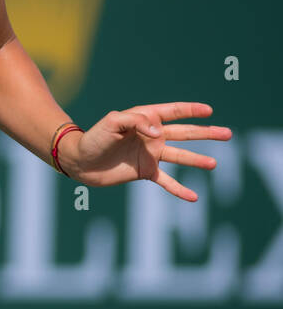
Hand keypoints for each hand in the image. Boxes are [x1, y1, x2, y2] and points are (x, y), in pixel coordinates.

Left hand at [63, 102, 231, 200]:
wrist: (80, 161)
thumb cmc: (94, 138)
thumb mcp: (112, 123)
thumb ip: (136, 122)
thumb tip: (158, 132)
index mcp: (145, 119)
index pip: (173, 112)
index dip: (191, 110)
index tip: (209, 110)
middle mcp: (151, 136)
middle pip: (184, 133)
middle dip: (206, 133)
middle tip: (227, 134)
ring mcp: (150, 154)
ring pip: (180, 156)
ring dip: (197, 160)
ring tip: (213, 164)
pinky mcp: (145, 172)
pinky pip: (167, 181)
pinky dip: (179, 189)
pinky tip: (194, 197)